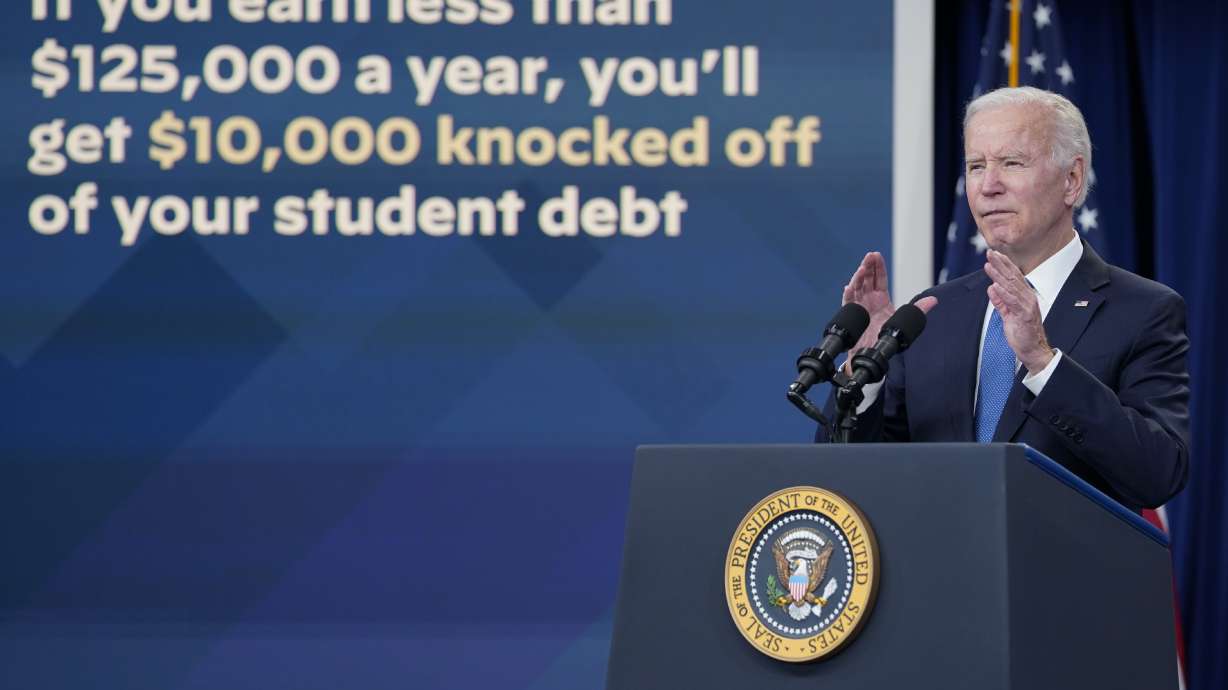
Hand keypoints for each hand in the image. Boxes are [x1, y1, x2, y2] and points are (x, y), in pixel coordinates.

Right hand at [841, 252, 937, 371]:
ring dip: (858, 277)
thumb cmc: (887, 337)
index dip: (878, 267)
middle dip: (867, 266)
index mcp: (881, 298)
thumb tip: (934, 300)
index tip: (876, 255)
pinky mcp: (852, 315)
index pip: (880, 278)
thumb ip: (918, 310)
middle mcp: (869, 300)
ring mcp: (859, 306)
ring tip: (862, 269)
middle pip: (867, 279)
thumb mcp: (904, 321)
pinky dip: (848, 295)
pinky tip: (849, 287)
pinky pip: (848, 303)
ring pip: (857, 287)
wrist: (874, 353)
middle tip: (869, 256)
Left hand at [983, 249, 1052, 371]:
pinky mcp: (1025, 315)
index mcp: (1024, 296)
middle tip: (990, 252)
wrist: (1033, 350)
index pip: (1013, 277)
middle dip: (1000, 264)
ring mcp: (1027, 306)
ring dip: (999, 275)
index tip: (993, 254)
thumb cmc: (1022, 333)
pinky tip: (995, 285)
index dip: (1003, 264)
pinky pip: (1013, 302)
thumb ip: (1000, 302)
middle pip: (1012, 277)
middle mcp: (1027, 298)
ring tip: (989, 264)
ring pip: (1011, 287)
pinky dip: (1004, 293)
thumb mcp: (1008, 315)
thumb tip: (991, 288)